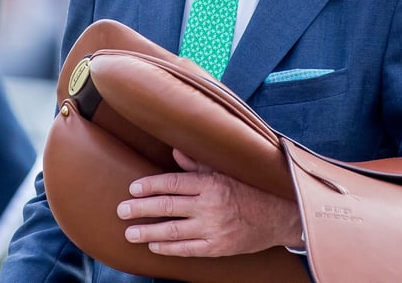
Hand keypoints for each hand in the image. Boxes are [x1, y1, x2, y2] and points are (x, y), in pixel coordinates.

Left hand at [116, 149, 302, 256]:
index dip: (150, 186)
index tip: (133, 188)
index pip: (172, 183)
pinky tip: (154, 246)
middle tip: (121, 210)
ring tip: (130, 232)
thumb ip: (199, 163)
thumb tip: (175, 151)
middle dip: (141, 209)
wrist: (279, 215)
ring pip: (173, 231)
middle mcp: (210, 205)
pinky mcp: (218, 247)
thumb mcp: (226, 170)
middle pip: (167, 207)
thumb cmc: (249, 189)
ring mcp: (214, 229)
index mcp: (211, 183)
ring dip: (148, 232)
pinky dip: (169, 248)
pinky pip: (188, 249)